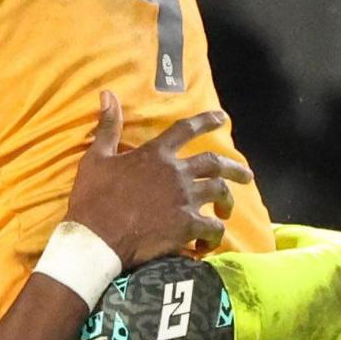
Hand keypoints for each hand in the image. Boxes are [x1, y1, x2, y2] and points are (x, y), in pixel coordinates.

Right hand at [66, 94, 240, 262]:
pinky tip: (207, 245)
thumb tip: (107, 94)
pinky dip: (214, 237)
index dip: (206, 120)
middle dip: (235, 169)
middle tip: (247, 176)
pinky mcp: (187, 226)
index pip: (186, 130)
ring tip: (227, 211)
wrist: (96, 238)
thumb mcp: (97, 157)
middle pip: (216, 163)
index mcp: (156, 154)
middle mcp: (176, 173)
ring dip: (227, 202)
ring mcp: (185, 199)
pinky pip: (213, 229)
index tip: (223, 118)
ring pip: (220, 193)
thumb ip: (108, 127)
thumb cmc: (93, 198)